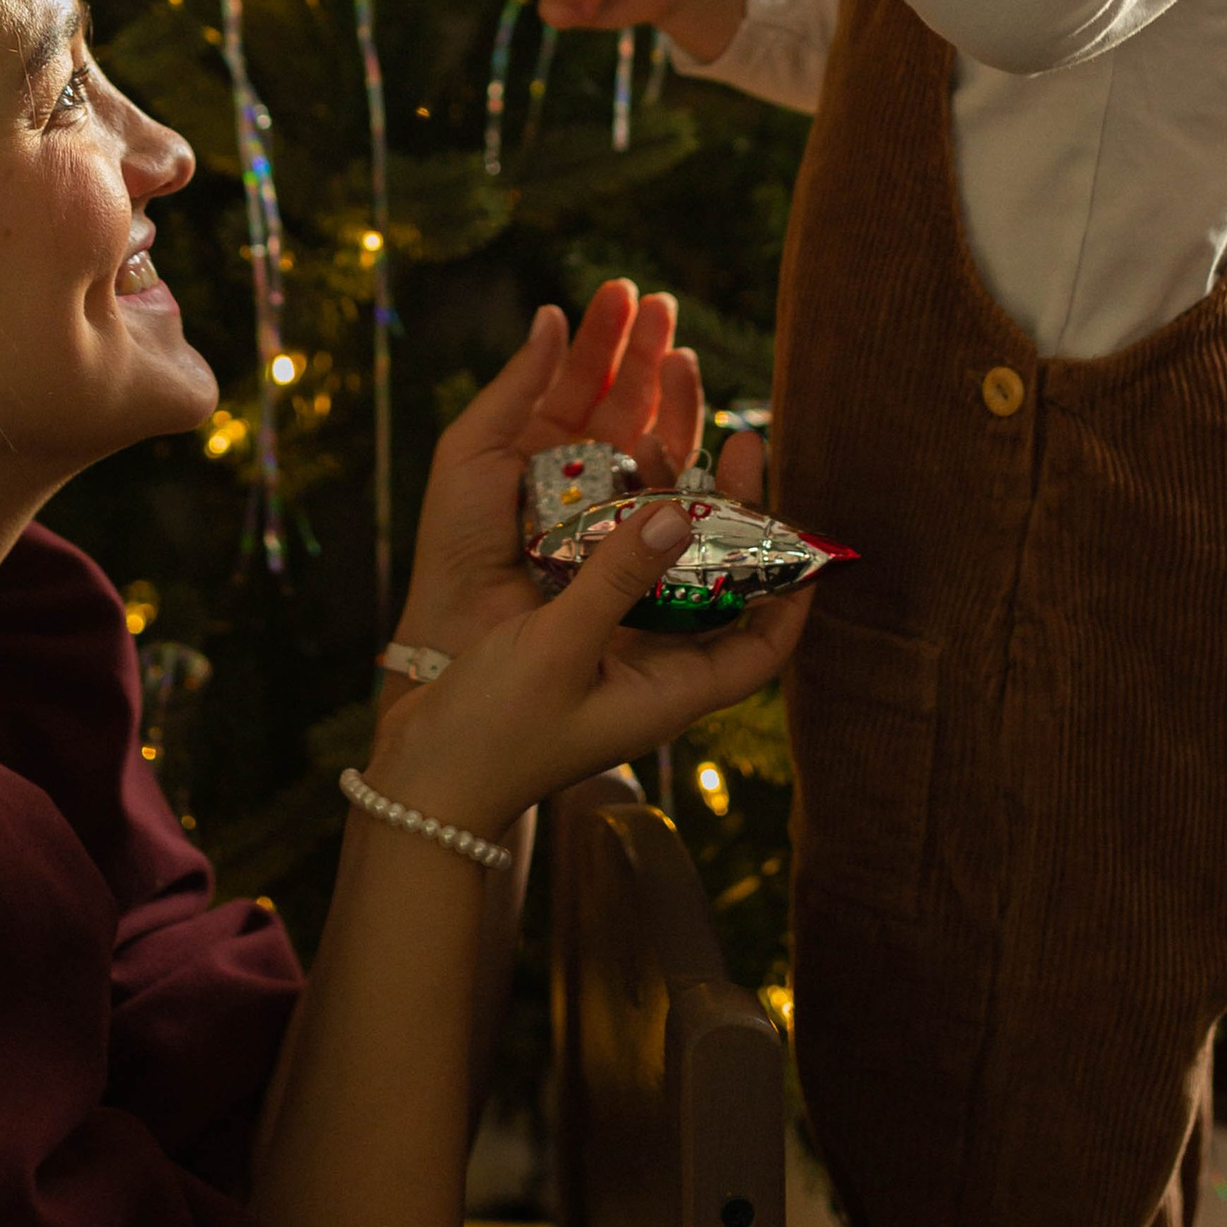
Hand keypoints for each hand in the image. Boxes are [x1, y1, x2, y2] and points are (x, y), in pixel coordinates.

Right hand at [371, 483, 809, 844]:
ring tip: (672, 444)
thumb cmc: (495, 735)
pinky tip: (610, 488)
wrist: (423, 782)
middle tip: (739, 445)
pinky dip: (622, 533)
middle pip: (717, 594)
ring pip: (666, 578)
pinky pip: (616, 579)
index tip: (803, 530)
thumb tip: (679, 514)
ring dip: (675, 517)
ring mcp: (611, 658)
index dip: (793, 593)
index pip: (762, 647)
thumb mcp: (559, 649)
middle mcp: (651, 673)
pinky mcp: (570, 643)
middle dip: (733, 524)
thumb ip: (616, 580)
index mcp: (669, 692)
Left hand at [398, 282, 703, 664]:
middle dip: (646, 350)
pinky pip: (674, 491)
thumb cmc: (456, 542)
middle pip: (628, 400)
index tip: (625, 291)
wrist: (463, 627)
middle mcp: (587, 473)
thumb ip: (514, 385)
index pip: (582, 379)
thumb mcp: (470, 450)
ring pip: (659, 438)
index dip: (605, 336)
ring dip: (674, 392)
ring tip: (680, 352)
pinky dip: (687, 452)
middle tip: (663, 304)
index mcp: (543, 446)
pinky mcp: (643, 545)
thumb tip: (549, 315)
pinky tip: (689, 419)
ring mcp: (617, 507)